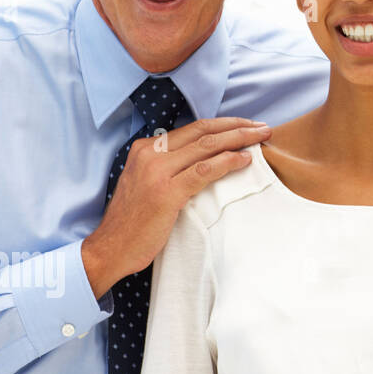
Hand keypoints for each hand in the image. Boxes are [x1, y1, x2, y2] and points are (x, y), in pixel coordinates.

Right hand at [82, 118, 271, 298]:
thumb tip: (204, 155)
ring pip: (207, 146)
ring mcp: (157, 172)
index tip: (247, 125)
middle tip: (263, 127)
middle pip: (203, 131)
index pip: (193, 128)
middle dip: (238, 126)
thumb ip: (168, 165)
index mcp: (145, 148)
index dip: (224, 124)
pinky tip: (245, 160)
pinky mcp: (166, 193)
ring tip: (262, 138)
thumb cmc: (134, 220)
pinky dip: (229, 162)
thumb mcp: (146, 182)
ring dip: (239, 140)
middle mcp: (150, 154)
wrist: (110, 249)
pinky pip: (205, 171)